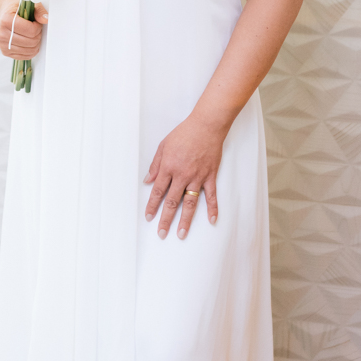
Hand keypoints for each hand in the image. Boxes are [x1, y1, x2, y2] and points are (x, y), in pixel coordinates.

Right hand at [0, 0, 47, 58]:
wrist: (6, 11)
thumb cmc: (17, 7)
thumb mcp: (29, 4)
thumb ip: (38, 11)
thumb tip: (46, 19)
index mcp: (6, 20)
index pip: (31, 31)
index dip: (38, 27)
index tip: (36, 22)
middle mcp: (1, 33)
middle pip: (31, 42)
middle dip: (38, 35)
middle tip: (35, 29)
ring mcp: (2, 44)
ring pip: (29, 50)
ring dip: (36, 43)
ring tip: (32, 34)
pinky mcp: (5, 52)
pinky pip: (25, 57)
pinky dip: (31, 51)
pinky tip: (29, 42)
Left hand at [144, 112, 223, 237]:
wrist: (206, 126)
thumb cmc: (184, 134)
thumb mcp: (163, 146)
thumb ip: (155, 165)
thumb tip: (147, 181)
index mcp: (168, 168)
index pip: (157, 191)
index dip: (152, 206)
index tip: (149, 217)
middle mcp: (182, 175)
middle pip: (172, 202)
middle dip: (166, 219)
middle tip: (161, 233)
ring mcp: (197, 177)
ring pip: (190, 203)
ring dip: (185, 220)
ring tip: (181, 234)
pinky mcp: (210, 176)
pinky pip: (211, 196)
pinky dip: (212, 209)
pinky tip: (211, 220)